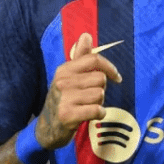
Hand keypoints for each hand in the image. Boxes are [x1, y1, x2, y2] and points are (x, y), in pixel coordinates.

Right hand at [35, 33, 121, 149]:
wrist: (46, 128)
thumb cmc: (63, 100)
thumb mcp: (68, 77)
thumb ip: (80, 57)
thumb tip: (86, 35)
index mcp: (64, 69)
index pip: (94, 59)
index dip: (110, 68)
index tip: (116, 77)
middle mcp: (62, 81)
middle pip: (100, 79)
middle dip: (101, 89)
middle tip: (90, 98)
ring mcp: (64, 98)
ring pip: (100, 94)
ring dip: (99, 103)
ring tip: (87, 106)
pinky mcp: (68, 115)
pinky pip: (97, 109)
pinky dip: (99, 114)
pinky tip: (90, 116)